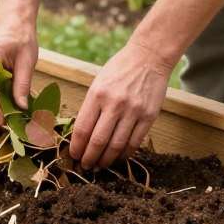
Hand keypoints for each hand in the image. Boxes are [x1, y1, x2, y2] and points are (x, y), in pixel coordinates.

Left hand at [69, 38, 174, 169]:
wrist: (149, 57)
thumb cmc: (119, 69)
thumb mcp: (98, 84)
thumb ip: (90, 108)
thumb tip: (81, 135)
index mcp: (97, 95)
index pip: (83, 129)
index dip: (77, 147)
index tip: (74, 155)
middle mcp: (115, 104)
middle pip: (98, 141)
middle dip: (89, 158)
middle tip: (85, 166)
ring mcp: (133, 111)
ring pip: (117, 146)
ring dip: (106, 160)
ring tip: (100, 166)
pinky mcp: (149, 116)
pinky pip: (135, 142)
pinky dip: (125, 154)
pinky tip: (118, 158)